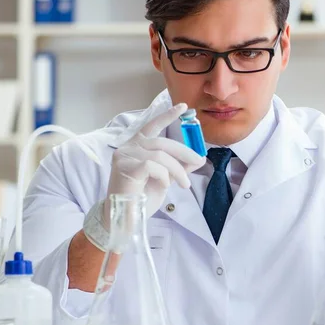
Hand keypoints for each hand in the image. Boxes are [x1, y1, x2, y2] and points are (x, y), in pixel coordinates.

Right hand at [106, 103, 205, 221]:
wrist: (126, 218)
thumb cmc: (142, 197)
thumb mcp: (166, 178)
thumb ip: (178, 165)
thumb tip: (199, 157)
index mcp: (136, 146)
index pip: (152, 126)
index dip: (167, 115)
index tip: (183, 107)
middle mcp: (128, 147)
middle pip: (162, 142)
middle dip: (185, 151)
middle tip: (199, 161)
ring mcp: (124, 156)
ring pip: (160, 155)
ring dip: (177, 170)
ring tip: (184, 184)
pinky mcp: (125, 167)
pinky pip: (153, 166)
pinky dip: (164, 176)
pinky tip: (164, 186)